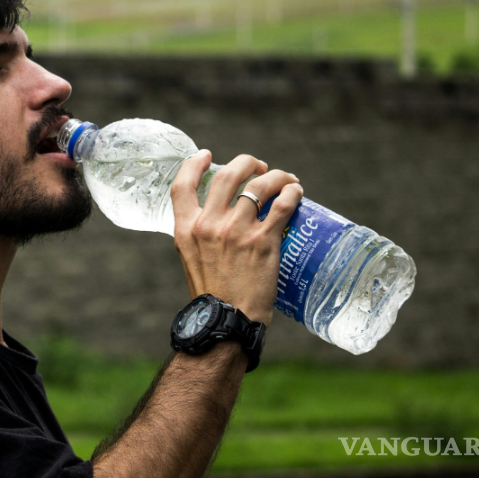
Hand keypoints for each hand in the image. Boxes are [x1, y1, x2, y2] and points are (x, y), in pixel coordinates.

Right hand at [170, 152, 302, 327]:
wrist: (227, 322)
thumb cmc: (212, 295)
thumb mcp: (191, 260)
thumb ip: (199, 235)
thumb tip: (217, 219)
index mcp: (186, 230)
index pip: (182, 185)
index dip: (193, 164)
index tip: (206, 155)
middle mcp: (209, 225)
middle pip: (227, 175)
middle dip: (246, 163)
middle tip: (259, 167)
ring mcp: (236, 231)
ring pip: (259, 185)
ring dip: (275, 176)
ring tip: (285, 179)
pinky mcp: (263, 241)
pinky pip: (282, 204)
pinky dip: (291, 193)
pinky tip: (296, 192)